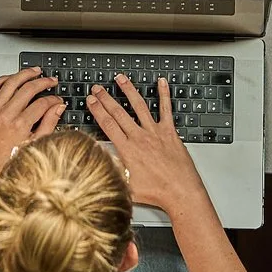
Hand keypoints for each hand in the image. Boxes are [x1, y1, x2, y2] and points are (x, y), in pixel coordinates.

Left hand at [0, 67, 64, 181]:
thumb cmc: (8, 162)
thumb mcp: (35, 146)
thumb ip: (48, 124)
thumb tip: (58, 108)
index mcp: (20, 125)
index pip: (42, 103)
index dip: (54, 99)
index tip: (58, 99)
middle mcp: (5, 115)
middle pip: (28, 88)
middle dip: (43, 82)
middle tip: (51, 81)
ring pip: (10, 83)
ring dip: (24, 74)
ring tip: (34, 72)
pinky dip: (3, 79)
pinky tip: (11, 78)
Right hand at [88, 74, 210, 213]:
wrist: (180, 191)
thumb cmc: (156, 192)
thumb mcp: (126, 185)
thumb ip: (111, 169)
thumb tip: (98, 157)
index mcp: (128, 150)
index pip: (107, 124)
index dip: (97, 110)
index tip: (90, 101)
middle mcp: (140, 137)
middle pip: (119, 112)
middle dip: (106, 98)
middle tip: (98, 88)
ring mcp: (155, 132)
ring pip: (139, 106)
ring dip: (128, 90)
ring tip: (121, 79)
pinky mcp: (169, 132)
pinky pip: (166, 109)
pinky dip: (164, 95)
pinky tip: (162, 83)